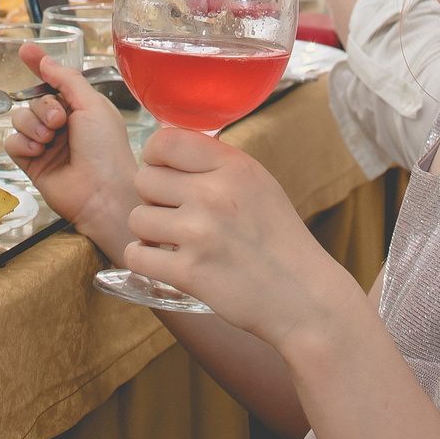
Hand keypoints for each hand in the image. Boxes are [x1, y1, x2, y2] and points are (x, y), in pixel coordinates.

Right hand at [5, 43, 139, 251]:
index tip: (25, 50)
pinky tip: (38, 151)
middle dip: (43, 107)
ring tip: (49, 139)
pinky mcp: (31, 163)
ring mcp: (45, 144)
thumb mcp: (92, 105)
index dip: (39, 65)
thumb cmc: (107, 151)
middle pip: (33, 100)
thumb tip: (47, 61)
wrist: (102, 193)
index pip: (53, 81)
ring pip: (19, 119)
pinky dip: (23, 143)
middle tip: (59, 121)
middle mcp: (61, 125)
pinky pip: (12, 142)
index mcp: (80, 108)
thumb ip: (67, 80)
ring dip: (33, 125)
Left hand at [122, 126, 360, 345]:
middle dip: (154, 199)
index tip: (163, 173)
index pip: (165, 142)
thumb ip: (215, 164)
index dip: (155, 158)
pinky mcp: (188, 272)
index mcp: (233, 166)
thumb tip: (165, 149)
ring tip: (175, 242)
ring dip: (149, 233)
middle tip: (176, 215)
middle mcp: (214, 194)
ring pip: (137, 218)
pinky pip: (136, 255)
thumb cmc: (278, 239)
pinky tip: (168, 263)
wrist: (303, 296)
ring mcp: (200, 233)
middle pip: (144, 179)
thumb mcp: (257, 184)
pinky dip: (146, 262)